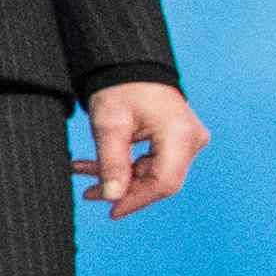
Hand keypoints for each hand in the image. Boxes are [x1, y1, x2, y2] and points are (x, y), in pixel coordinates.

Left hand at [79, 79, 206, 216]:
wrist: (129, 64)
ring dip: (119, 177)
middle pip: (159, 181)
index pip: (163, 182)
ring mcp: (186, 141)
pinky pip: (152, 163)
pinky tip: (94, 167)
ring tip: (85, 174)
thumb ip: (111, 162)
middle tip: (90, 193)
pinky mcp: (177, 141)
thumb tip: (112, 197)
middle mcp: (191, 140)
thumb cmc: (120, 87)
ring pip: (153, 174)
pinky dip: (124, 166)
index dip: (136, 200)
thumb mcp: (109, 125)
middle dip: (123, 189)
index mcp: (180, 135)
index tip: (111, 211)